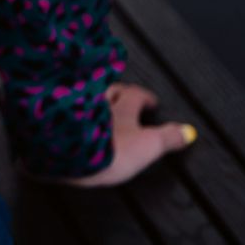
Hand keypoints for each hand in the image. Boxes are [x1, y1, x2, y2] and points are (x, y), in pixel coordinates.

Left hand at [22, 82, 197, 187]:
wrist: (70, 154)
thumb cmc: (110, 149)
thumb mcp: (147, 145)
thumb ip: (168, 138)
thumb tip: (189, 132)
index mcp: (121, 105)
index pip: (135, 94)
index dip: (145, 98)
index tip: (151, 102)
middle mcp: (97, 99)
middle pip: (107, 90)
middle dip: (116, 93)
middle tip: (122, 98)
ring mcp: (75, 106)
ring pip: (86, 97)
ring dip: (92, 99)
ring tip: (97, 105)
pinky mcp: (55, 120)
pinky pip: (64, 109)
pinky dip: (69, 112)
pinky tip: (68, 119)